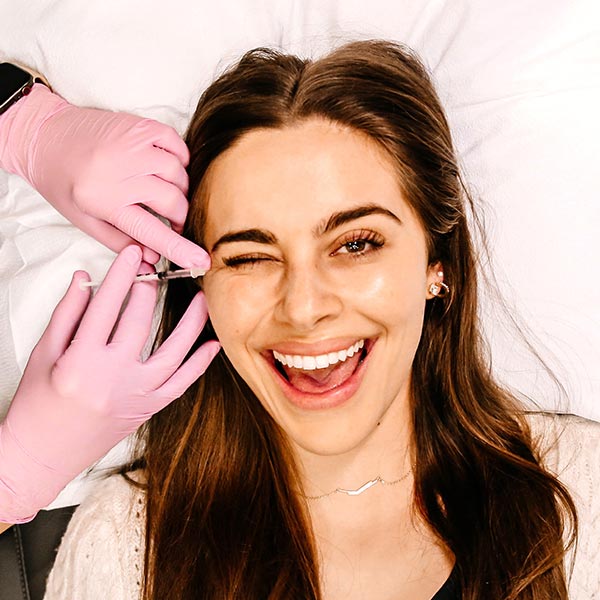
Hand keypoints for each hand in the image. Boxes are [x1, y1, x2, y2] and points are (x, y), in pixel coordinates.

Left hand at [0, 84, 208, 268]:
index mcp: (103, 200)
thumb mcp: (85, 221)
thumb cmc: (63, 182)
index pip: (152, 231)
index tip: (201, 261)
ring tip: (162, 191)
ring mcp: (132, 145)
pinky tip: (165, 166)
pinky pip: (177, 144)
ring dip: (179, 188)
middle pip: (173, 201)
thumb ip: (122, 242)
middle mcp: (120, 171)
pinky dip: (179, 159)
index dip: (180, 249)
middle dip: (179, 216)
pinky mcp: (139, 126)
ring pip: (179, 174)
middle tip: (172, 221)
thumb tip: (154, 260)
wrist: (42, 135)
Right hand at [0, 246, 219, 522]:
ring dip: (191, 323)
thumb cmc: (35, 405)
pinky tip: (212, 344)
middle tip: (153, 270)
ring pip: (173, 352)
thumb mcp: (43, 355)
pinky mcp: (148, 410)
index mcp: (80, 361)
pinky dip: (200, 364)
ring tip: (201, 299)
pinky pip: (181, 384)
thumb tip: (85, 277)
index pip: (106, 306)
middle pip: (139, 322)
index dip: (121, 274)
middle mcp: (112, 378)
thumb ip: (66, 314)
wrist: (41, 456)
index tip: (133, 254)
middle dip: (148, 290)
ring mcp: (135, 396)